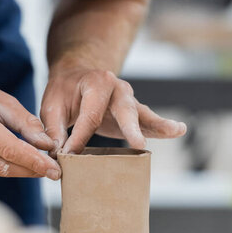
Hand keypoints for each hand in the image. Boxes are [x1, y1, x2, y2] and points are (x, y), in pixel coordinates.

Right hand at [0, 68, 60, 178]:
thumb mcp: (0, 98)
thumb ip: (25, 122)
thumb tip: (46, 144)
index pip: (9, 149)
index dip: (34, 161)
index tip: (54, 168)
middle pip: (4, 165)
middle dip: (33, 170)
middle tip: (55, 171)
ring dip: (22, 171)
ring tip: (43, 167)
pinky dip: (8, 167)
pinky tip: (22, 163)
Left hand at [41, 66, 186, 154]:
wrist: (77, 76)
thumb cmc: (63, 92)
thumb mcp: (51, 106)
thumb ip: (54, 130)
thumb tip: (57, 155)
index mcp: (96, 83)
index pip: (90, 116)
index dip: (79, 139)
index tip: (68, 156)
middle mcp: (117, 88)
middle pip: (125, 110)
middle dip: (130, 128)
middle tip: (138, 143)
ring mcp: (129, 99)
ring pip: (143, 114)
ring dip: (158, 125)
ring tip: (176, 129)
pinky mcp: (134, 112)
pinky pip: (150, 119)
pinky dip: (162, 127)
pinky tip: (179, 129)